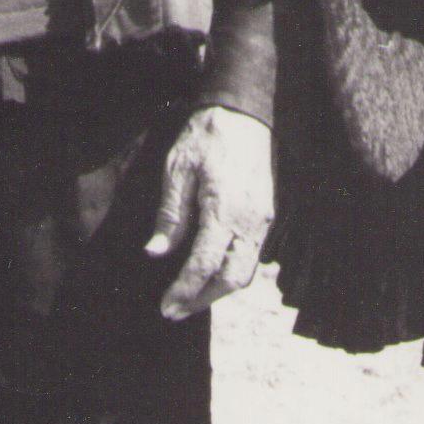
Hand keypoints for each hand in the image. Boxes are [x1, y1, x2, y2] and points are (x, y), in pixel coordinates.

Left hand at [148, 104, 274, 319]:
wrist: (245, 113)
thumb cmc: (207, 137)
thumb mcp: (177, 170)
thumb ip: (170, 216)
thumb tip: (157, 253)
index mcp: (225, 210)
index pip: (204, 265)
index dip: (184, 290)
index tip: (165, 306)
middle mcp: (250, 220)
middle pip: (231, 279)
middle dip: (202, 300)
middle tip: (174, 310)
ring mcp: (263, 219)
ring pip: (246, 271)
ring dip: (218, 290)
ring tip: (189, 297)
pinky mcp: (267, 215)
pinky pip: (252, 256)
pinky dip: (231, 273)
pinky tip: (210, 273)